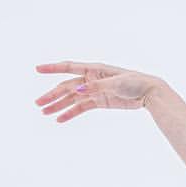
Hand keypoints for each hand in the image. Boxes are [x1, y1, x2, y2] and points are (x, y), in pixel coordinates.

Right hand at [33, 60, 161, 122]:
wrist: (148, 93)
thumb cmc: (134, 82)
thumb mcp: (117, 83)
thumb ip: (97, 86)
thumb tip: (78, 89)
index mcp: (94, 69)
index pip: (69, 67)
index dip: (53, 68)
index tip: (37, 69)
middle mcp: (91, 79)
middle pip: (67, 86)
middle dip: (52, 95)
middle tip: (38, 104)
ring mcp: (94, 90)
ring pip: (71, 98)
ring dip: (58, 105)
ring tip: (44, 112)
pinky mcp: (99, 101)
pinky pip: (81, 107)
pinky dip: (70, 113)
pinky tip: (60, 119)